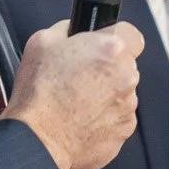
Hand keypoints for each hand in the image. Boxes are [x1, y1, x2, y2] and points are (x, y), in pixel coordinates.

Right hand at [6, 20, 145, 168]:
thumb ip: (68, 29)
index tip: (103, 46)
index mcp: (111, 49)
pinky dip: (104, 118)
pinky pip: (118, 117)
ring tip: (76, 102)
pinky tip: (81, 119)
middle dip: (107, 68)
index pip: (131, 34)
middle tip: (79, 77)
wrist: (37, 139)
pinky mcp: (124, 129)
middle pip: (125, 65)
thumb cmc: (38, 93)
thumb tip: (75, 30)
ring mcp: (128, 105)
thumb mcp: (42, 41)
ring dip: (106, 94)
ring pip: (122, 92)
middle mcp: (126, 76)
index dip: (115, 38)